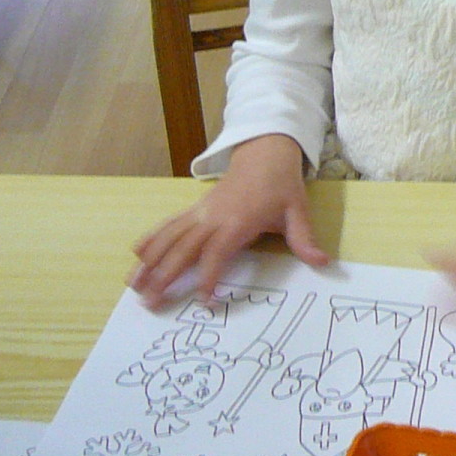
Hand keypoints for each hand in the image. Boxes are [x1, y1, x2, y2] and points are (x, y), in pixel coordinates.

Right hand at [128, 134, 328, 304]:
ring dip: (149, 262)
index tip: (205, 301)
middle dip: (164, 276)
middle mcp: (212, 217)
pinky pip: (168, 225)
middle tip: (149, 303)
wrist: (265, 153)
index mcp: (237, 221)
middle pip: (183, 249)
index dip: (208, 277)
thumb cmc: (281, 185)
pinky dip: (151, 239)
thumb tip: (323, 263)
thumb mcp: (298, 211)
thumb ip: (305, 239)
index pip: (216, 253)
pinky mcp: (194, 209)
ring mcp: (200, 212)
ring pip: (169, 238)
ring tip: (131, 286)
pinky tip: (135, 255)